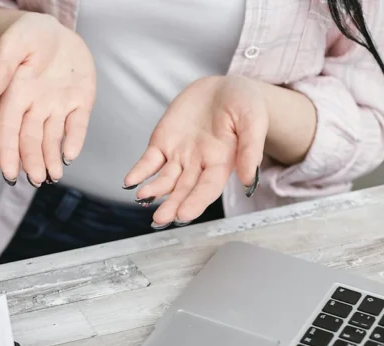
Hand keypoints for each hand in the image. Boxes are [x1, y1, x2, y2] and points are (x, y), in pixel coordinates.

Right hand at [0, 12, 95, 186]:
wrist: (56, 30)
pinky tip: (70, 156)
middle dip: (32, 162)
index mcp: (16, 94)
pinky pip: (77, 125)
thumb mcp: (14, 44)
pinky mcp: (80, 102)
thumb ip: (1, 68)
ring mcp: (58, 106)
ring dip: (51, 160)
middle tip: (37, 180)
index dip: (8, 153)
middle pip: (30, 140)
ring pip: (52, 139)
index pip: (8, 130)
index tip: (9, 174)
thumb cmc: (29, 35)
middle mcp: (35, 106)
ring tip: (52, 177)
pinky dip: (74, 141)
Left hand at [124, 76, 267, 226]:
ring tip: (143, 197)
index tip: (184, 215)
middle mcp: (199, 164)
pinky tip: (130, 182)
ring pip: (164, 179)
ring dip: (154, 191)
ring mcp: (179, 155)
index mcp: (222, 162)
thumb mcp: (253, 120)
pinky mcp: (163, 143)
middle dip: (172, 205)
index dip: (196, 202)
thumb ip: (251, 149)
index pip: (208, 188)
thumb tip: (248, 180)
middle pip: (183, 190)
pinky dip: (139, 172)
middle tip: (160, 219)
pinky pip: (148, 161)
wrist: (224, 87)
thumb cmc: (244, 104)